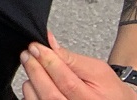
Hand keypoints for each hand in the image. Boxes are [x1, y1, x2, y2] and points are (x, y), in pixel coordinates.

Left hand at [20, 32, 134, 99]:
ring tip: (33, 67)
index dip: (49, 62)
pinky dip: (30, 93)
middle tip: (28, 54)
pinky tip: (34, 82)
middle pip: (51, 94)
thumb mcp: (97, 69)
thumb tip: (49, 42)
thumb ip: (71, 58)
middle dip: (36, 70)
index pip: (67, 82)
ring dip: (31, 81)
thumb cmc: (108, 88)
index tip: (36, 47)